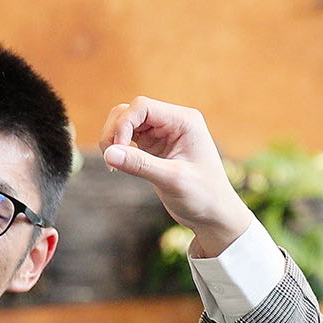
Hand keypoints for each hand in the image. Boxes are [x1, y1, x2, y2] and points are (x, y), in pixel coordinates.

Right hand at [98, 97, 259, 257]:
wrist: (215, 216)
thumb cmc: (203, 197)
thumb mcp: (172, 180)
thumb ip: (140, 164)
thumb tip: (108, 153)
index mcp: (184, 121)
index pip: (142, 107)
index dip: (123, 125)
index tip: (116, 152)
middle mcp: (173, 122)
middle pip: (130, 112)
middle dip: (115, 132)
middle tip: (111, 160)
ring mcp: (163, 133)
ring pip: (125, 123)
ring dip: (113, 139)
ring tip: (114, 165)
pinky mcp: (155, 147)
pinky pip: (128, 138)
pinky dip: (118, 149)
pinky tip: (118, 166)